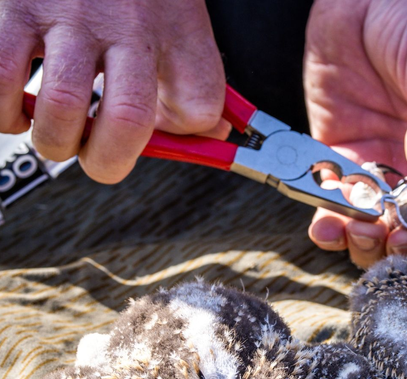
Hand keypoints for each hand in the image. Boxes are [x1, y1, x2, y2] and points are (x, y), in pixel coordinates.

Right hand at [0, 0, 226, 183]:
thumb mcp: (180, 24)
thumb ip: (193, 84)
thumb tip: (212, 138)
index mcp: (176, 31)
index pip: (201, 107)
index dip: (184, 140)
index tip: (160, 138)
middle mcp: (127, 22)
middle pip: (129, 120)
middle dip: (105, 161)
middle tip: (92, 154)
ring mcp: (68, 13)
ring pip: (60, 107)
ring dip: (51, 139)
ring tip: (49, 130)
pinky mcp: (14, 6)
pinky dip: (1, 109)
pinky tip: (13, 103)